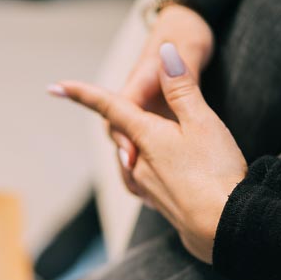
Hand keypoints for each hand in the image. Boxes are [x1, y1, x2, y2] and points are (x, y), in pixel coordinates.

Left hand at [52, 43, 245, 263]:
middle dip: (133, 124)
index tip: (56, 86)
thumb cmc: (216, 172)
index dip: (83, 94)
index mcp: (146, 137)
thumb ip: (182, 88)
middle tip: (143, 111)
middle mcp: (138, 163)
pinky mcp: (161, 205)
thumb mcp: (202, 122)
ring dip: (143, 151)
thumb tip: (165, 52)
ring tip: (169, 145)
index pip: (109, 108)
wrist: (224, 228)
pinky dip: (153, 172)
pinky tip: (171, 176)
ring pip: (136, 161)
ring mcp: (148, 188)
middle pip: (126, 135)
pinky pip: (147, 182)